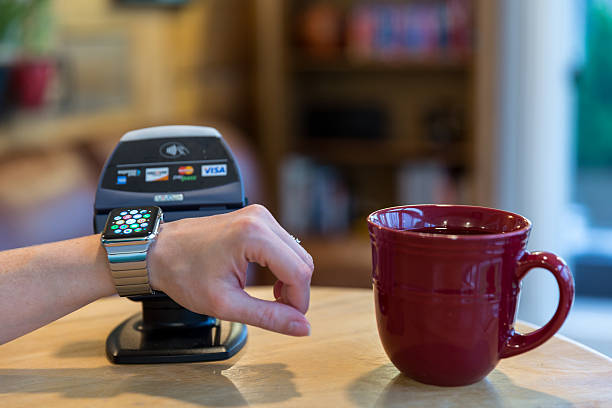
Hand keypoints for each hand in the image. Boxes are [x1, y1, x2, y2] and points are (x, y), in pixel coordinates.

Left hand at [148, 204, 313, 335]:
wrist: (159, 251)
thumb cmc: (183, 273)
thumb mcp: (226, 304)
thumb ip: (269, 316)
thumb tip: (301, 326)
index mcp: (254, 235)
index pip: (299, 272)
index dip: (298, 301)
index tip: (288, 319)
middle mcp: (261, 219)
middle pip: (303, 261)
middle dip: (296, 291)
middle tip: (278, 312)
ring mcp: (260, 216)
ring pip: (297, 254)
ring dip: (290, 280)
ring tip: (269, 298)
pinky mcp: (258, 219)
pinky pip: (285, 246)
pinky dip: (283, 267)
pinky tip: (268, 281)